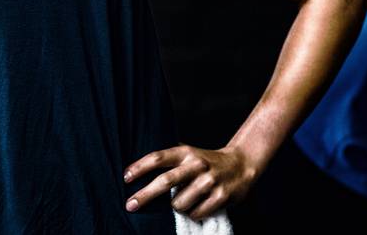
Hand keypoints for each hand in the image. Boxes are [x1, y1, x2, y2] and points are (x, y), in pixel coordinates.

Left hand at [123, 145, 259, 220]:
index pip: (158, 158)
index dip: (140, 167)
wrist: (241, 164)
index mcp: (186, 153)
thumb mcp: (188, 153)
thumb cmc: (206, 162)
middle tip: (129, 205)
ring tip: (182, 202)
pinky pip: (196, 214)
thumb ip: (168, 160)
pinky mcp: (221, 197)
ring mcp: (210, 181)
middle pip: (165, 181)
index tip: (125, 178)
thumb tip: (134, 169)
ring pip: (179, 203)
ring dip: (175, 207)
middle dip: (144, 195)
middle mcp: (197, 165)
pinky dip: (192, 214)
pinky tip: (197, 207)